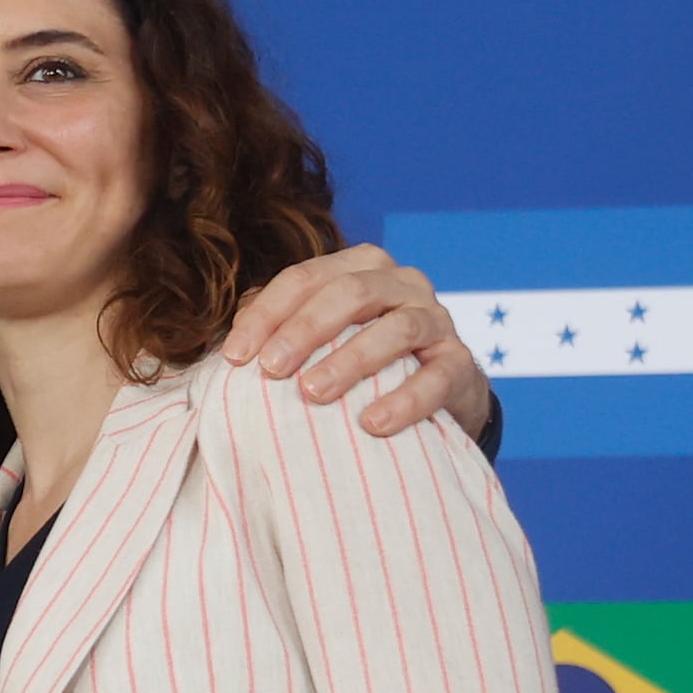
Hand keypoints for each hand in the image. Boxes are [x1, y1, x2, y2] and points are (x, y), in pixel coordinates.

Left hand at [215, 247, 491, 442]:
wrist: (436, 393)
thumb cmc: (362, 361)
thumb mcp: (322, 337)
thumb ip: (281, 328)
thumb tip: (232, 342)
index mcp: (360, 267)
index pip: (305, 277)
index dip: (267, 314)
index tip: (236, 356)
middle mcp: (401, 283)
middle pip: (350, 292)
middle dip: (305, 330)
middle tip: (271, 370)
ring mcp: (436, 319)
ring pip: (395, 329)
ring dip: (350, 361)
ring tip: (314, 394)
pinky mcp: (460, 362)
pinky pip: (436, 377)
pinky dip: (405, 400)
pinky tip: (372, 424)